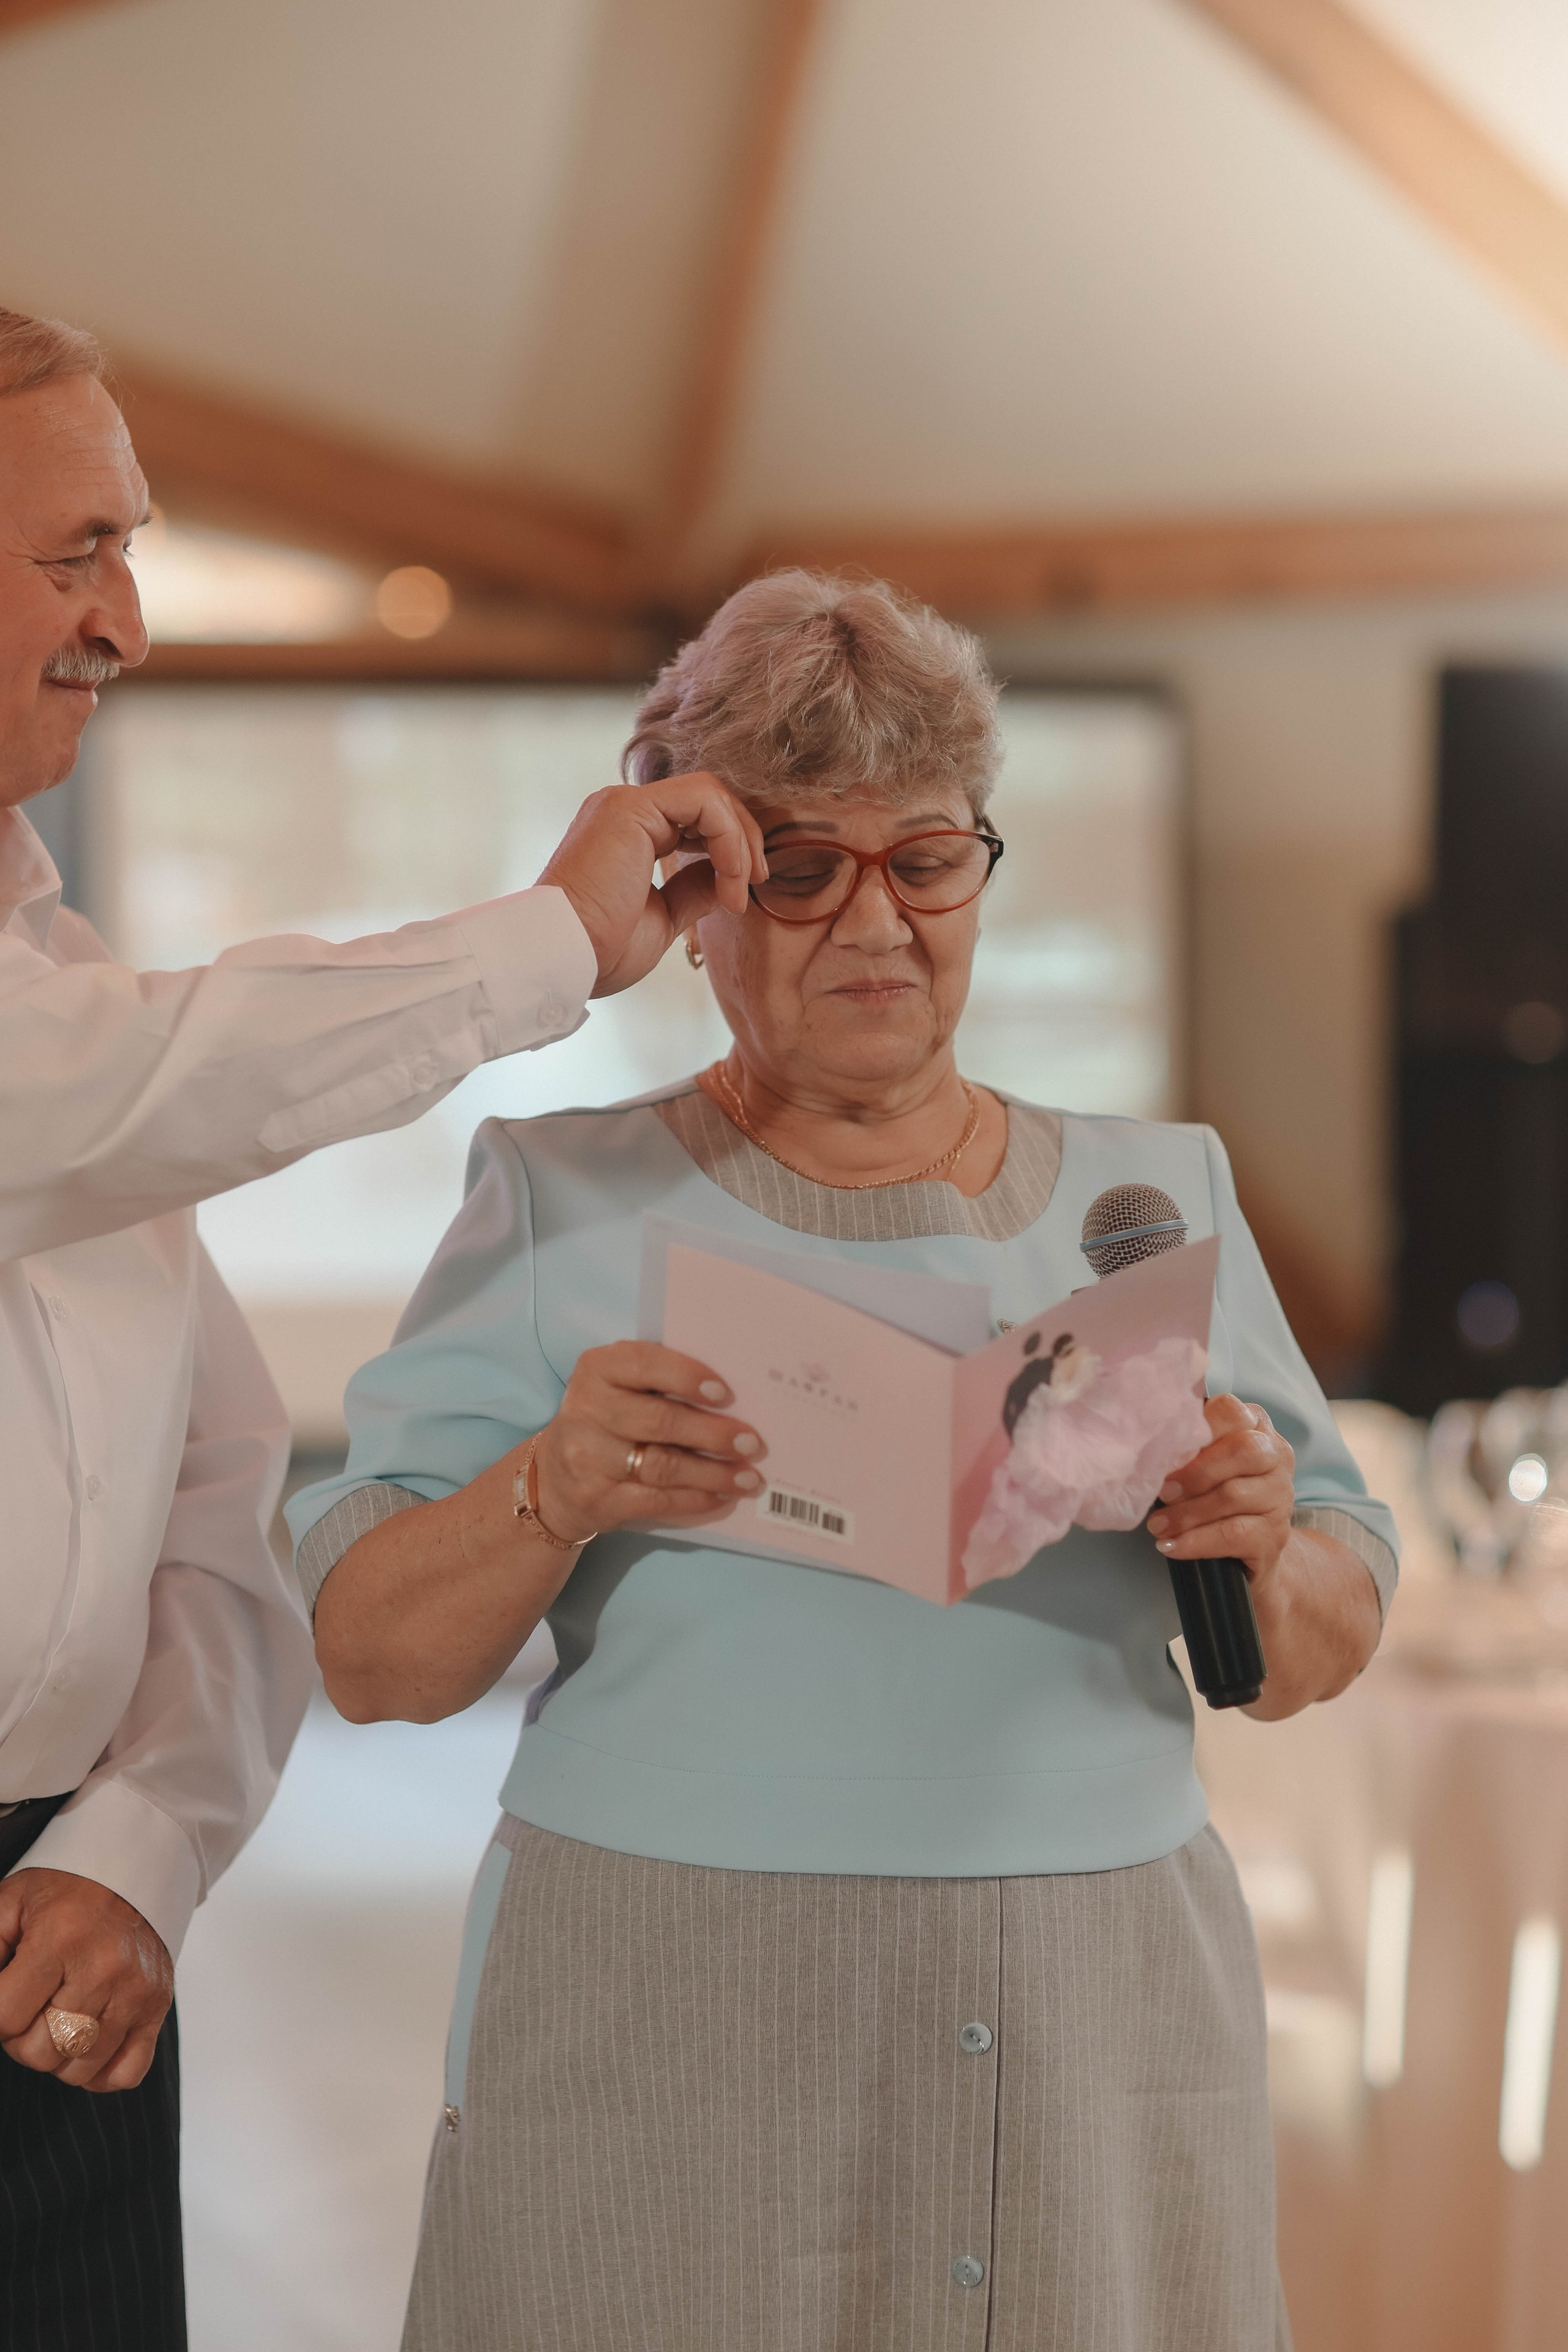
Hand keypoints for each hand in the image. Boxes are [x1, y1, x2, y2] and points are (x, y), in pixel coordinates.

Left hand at [0, 1868, 172, 2091]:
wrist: (130, 1873)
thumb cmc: (63, 1893)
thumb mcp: (10, 1903)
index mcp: (61, 1937)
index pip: (6, 2018)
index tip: (8, 1993)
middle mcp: (103, 1967)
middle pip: (39, 2051)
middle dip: (21, 2038)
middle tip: (30, 2006)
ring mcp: (135, 1990)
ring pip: (78, 2068)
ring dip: (57, 2054)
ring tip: (57, 2019)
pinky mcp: (157, 2005)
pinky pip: (126, 2073)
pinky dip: (99, 2072)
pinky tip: (86, 2044)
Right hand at [531, 1341, 767, 1543]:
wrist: (553, 1480)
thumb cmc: (606, 1420)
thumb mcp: (619, 1387)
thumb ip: (660, 1380)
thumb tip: (733, 1397)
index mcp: (597, 1370)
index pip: (643, 1364)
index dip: (687, 1377)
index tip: (726, 1394)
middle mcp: (586, 1410)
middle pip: (660, 1421)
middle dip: (713, 1433)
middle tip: (752, 1443)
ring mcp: (588, 1459)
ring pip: (662, 1466)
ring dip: (714, 1473)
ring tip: (749, 1477)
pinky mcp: (597, 1500)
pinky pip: (656, 1501)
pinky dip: (695, 1500)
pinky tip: (722, 1497)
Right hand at [537, 775, 766, 996]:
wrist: (561, 958)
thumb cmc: (598, 951)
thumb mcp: (662, 918)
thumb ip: (691, 891)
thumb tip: (726, 880)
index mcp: (627, 834)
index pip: (694, 817)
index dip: (730, 848)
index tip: (741, 893)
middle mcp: (623, 810)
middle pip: (708, 798)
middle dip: (744, 838)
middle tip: (757, 882)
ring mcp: (624, 804)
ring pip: (709, 793)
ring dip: (740, 840)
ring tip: (740, 888)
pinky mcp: (629, 808)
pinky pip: (703, 801)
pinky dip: (729, 838)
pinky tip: (728, 879)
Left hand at [1145, 1395, 1294, 1589]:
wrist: (1246, 1556)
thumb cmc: (1213, 1497)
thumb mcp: (1203, 1464)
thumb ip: (1188, 1449)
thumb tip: (1148, 1450)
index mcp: (1256, 1427)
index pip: (1232, 1412)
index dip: (1197, 1430)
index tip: (1165, 1452)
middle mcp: (1276, 1457)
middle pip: (1243, 1450)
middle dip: (1195, 1472)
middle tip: (1163, 1492)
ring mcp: (1281, 1497)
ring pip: (1234, 1495)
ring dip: (1187, 1512)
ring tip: (1157, 1525)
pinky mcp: (1275, 1535)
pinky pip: (1233, 1534)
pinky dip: (1196, 1541)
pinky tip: (1172, 1546)